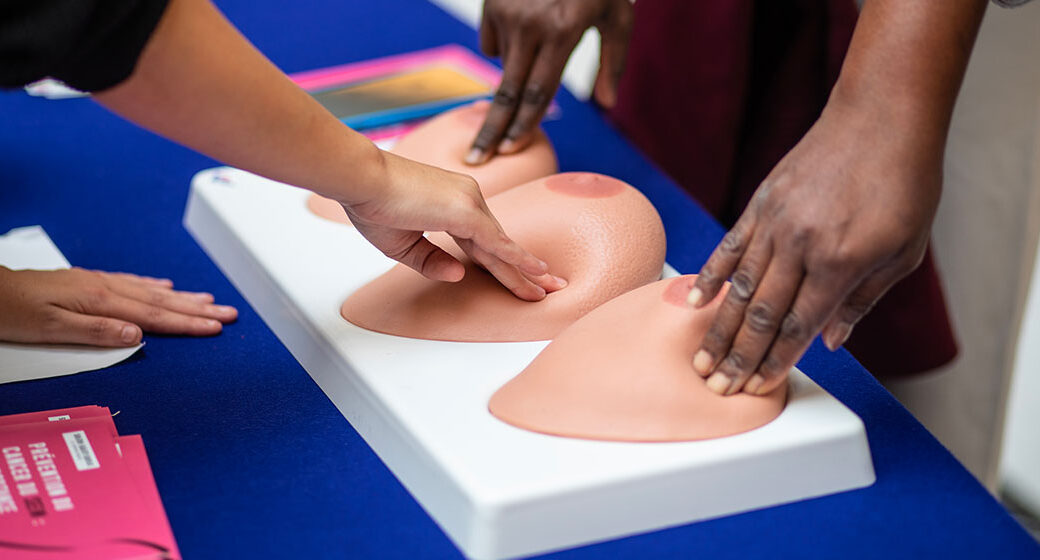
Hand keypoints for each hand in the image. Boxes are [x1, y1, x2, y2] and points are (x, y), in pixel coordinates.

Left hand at [0, 267, 237, 346]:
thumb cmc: (13, 312)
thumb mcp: (52, 329)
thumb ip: (97, 332)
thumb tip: (137, 335)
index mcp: (100, 301)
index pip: (153, 316)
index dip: (187, 323)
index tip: (216, 327)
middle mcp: (104, 288)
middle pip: (161, 301)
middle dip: (198, 309)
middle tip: (229, 313)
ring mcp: (98, 283)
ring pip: (151, 291)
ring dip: (183, 297)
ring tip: (209, 300)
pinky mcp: (89, 283)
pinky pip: (133, 283)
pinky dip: (154, 286)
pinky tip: (165, 286)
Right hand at [341, 150, 566, 300]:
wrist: (360, 178)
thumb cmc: (371, 203)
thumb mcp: (402, 244)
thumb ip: (432, 261)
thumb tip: (460, 275)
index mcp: (452, 204)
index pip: (483, 240)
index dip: (501, 261)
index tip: (519, 276)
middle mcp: (467, 198)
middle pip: (499, 244)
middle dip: (523, 268)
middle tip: (548, 286)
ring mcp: (470, 202)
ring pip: (502, 247)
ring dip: (525, 271)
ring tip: (548, 290)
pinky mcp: (466, 212)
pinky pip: (498, 243)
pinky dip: (519, 259)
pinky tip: (537, 272)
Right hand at [465, 0, 631, 163]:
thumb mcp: (617, 16)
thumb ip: (614, 62)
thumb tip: (608, 103)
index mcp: (564, 32)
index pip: (539, 92)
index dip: (523, 126)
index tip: (508, 150)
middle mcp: (531, 25)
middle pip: (508, 92)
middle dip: (491, 130)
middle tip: (476, 160)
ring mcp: (507, 12)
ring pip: (502, 64)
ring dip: (515, 72)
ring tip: (541, 42)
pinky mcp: (492, 2)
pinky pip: (493, 41)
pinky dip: (507, 44)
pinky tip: (526, 23)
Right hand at [687, 99, 942, 395]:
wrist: (882, 118)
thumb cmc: (904, 185)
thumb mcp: (904, 252)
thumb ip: (863, 300)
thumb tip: (832, 340)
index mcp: (841, 262)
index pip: (799, 325)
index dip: (777, 361)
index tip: (757, 387)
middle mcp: (801, 246)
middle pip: (761, 314)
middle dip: (739, 357)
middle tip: (718, 387)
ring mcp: (775, 223)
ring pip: (739, 288)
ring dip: (719, 329)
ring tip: (701, 360)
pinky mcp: (760, 203)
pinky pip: (729, 247)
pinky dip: (709, 276)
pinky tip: (695, 303)